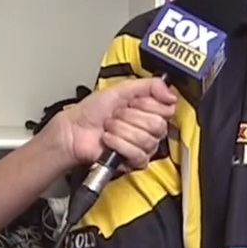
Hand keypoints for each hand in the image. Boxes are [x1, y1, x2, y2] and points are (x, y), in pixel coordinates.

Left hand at [50, 77, 175, 168]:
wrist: (75, 129)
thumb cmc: (92, 111)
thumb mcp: (121, 88)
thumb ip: (149, 85)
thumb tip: (171, 94)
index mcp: (149, 110)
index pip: (167, 110)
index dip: (147, 105)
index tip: (132, 102)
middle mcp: (149, 128)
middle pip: (157, 125)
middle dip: (130, 117)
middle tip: (117, 115)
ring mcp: (143, 146)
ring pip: (146, 140)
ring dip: (121, 130)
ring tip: (109, 127)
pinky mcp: (134, 161)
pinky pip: (137, 154)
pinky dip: (118, 144)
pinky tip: (108, 139)